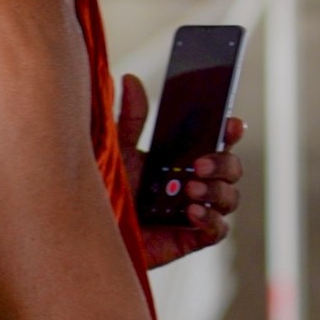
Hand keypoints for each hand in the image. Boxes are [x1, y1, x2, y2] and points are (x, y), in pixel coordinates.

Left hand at [119, 73, 244, 267]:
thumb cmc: (103, 191)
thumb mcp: (116, 150)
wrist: (87, 231)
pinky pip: (218, 230)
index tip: (231, 124)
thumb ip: (129, 119)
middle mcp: (193, 183)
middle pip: (232, 168)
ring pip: (230, 198)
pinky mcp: (190, 238)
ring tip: (190, 188)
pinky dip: (211, 219)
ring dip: (217, 190)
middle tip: (199, 164)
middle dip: (224, 163)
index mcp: (182, 159)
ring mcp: (194, 211)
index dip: (231, 131)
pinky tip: (191, 212)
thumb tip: (130, 80)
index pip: (218, 141)